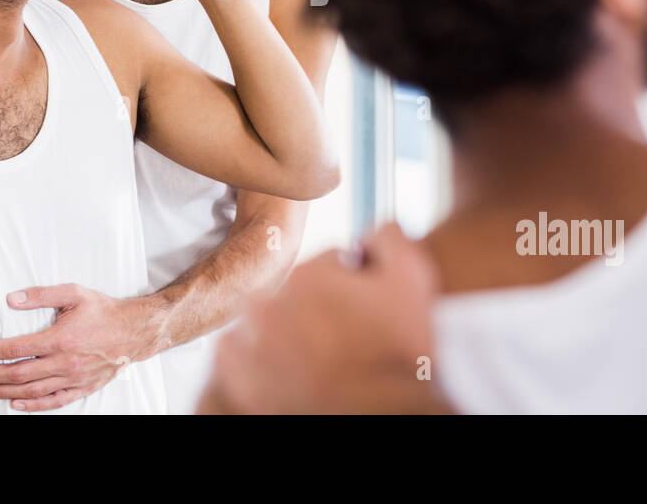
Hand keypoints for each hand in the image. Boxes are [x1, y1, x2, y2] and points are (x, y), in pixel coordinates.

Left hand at [0, 283, 162, 411]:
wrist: (136, 330)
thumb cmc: (104, 310)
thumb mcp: (74, 293)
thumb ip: (42, 295)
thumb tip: (12, 299)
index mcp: (59, 339)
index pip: (13, 349)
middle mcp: (64, 362)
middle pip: (16, 374)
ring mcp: (73, 379)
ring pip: (30, 391)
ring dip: (2, 392)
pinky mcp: (82, 388)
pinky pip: (53, 402)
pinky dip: (32, 407)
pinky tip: (15, 405)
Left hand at [199, 222, 453, 413]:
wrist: (378, 414)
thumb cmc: (398, 354)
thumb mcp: (413, 278)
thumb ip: (390, 237)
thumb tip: (371, 232)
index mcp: (308, 275)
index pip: (328, 264)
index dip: (351, 284)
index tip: (364, 307)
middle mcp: (271, 303)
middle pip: (294, 290)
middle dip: (315, 304)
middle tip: (342, 335)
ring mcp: (252, 344)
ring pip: (261, 319)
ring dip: (280, 328)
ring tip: (311, 353)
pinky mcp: (240, 380)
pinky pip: (232, 354)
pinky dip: (250, 357)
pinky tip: (281, 368)